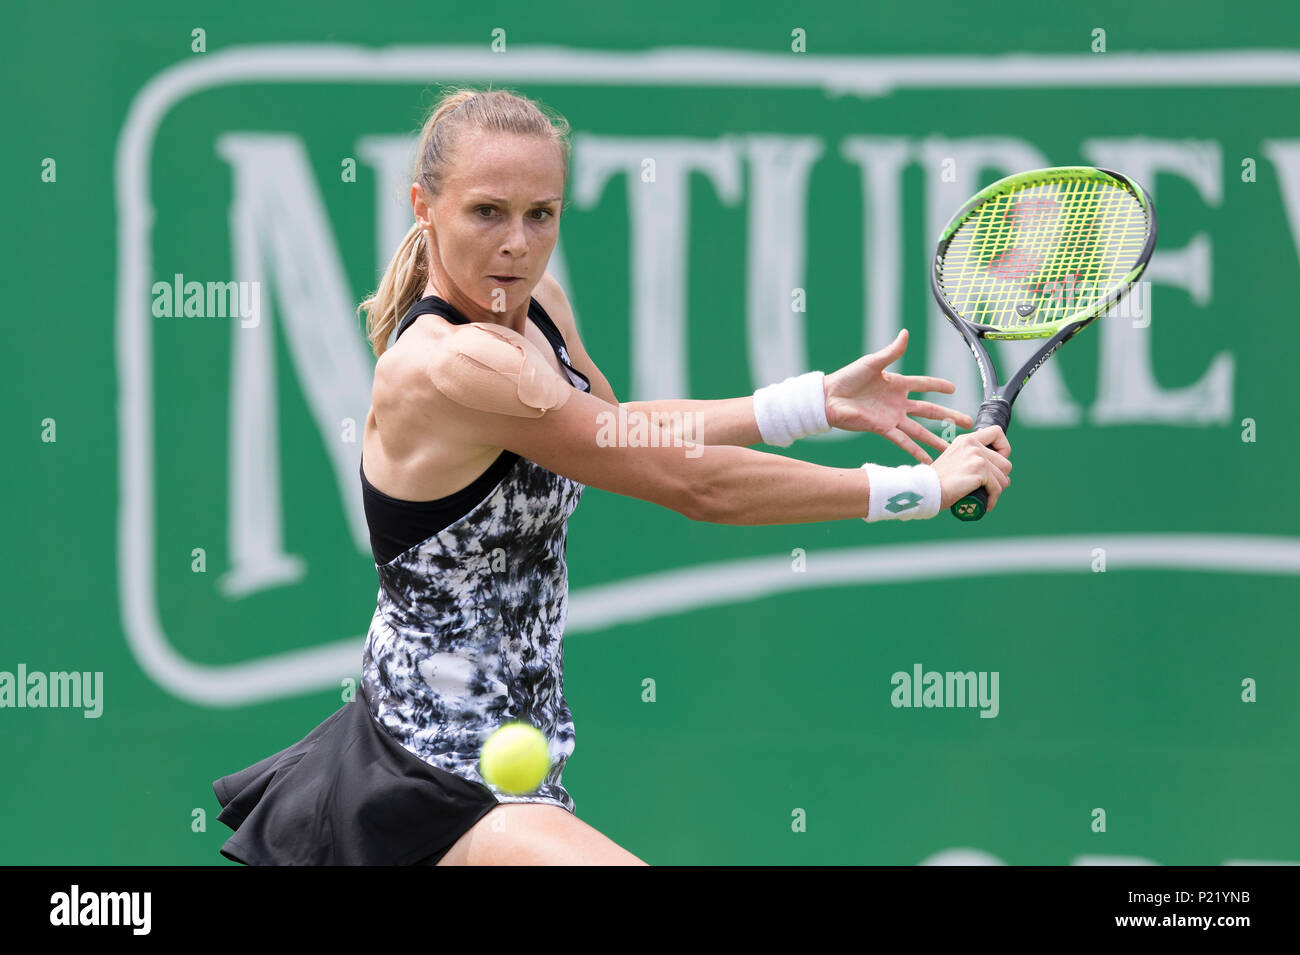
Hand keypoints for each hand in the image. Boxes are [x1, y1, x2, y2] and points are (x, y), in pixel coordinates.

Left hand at [823, 328, 973, 463]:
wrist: (828, 397)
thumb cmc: (847, 378)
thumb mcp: (872, 363)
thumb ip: (892, 351)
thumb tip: (906, 333)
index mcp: (897, 384)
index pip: (924, 384)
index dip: (938, 385)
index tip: (953, 388)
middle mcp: (898, 402)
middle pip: (929, 410)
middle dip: (948, 416)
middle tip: (968, 422)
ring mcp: (892, 417)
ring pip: (919, 430)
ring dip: (935, 439)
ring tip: (951, 449)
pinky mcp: (882, 428)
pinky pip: (903, 441)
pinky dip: (915, 451)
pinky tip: (927, 461)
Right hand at [931, 426, 1012, 509]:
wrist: (926, 489)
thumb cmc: (938, 481)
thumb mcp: (955, 461)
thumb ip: (972, 459)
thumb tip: (999, 473)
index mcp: (967, 440)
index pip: (997, 432)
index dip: (1004, 449)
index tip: (997, 463)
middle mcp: (973, 445)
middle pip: (1005, 462)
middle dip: (1000, 479)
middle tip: (989, 488)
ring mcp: (976, 458)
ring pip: (1003, 478)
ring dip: (997, 491)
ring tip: (986, 497)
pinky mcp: (979, 472)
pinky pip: (996, 488)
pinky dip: (993, 499)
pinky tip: (986, 505)